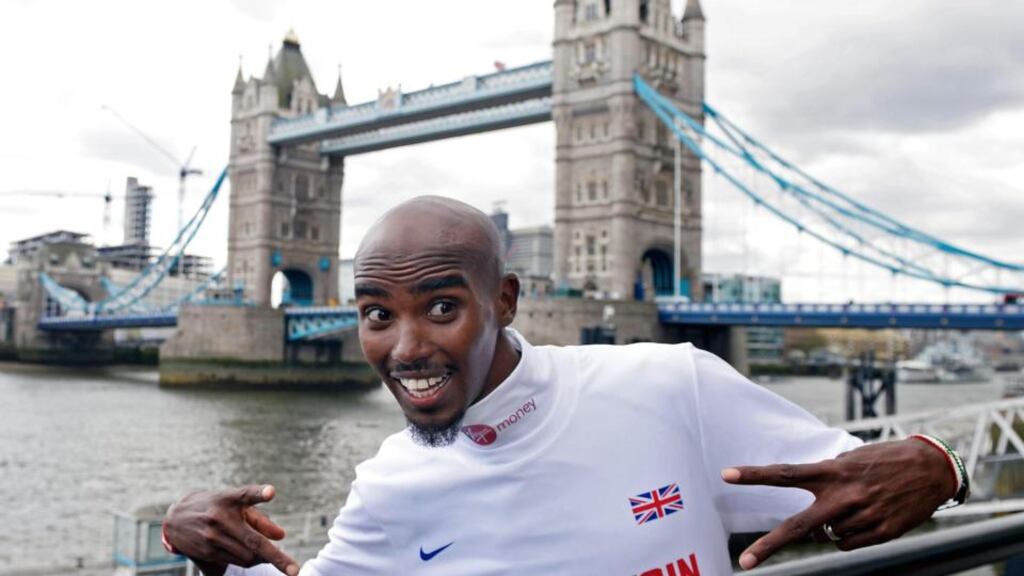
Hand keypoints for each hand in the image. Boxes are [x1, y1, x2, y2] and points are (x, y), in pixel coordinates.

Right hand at [164, 485, 298, 575]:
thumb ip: (260, 519)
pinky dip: (249, 562)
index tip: (271, 492)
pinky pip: (235, 562)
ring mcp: (211, 537)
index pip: (247, 494)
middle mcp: (220, 518)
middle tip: (295, 569)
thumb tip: (282, 536)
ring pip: (246, 557)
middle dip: (276, 558)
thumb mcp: (236, 506)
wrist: (176, 519)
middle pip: (254, 542)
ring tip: (270, 556)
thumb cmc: (215, 507)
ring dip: (262, 559)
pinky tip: (254, 557)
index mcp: (230, 499)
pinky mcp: (206, 553)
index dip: (260, 493)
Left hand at [722, 439, 955, 569]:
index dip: (754, 475)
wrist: (932, 468)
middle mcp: (844, 496)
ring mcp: (863, 517)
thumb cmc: (884, 461)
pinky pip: (849, 543)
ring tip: (857, 504)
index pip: (785, 474)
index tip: (726, 475)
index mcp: (833, 472)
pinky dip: (850, 534)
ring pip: (828, 536)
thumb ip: (827, 483)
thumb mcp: (851, 461)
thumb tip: (815, 521)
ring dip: (832, 525)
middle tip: (745, 561)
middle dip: (769, 545)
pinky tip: (868, 516)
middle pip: (798, 526)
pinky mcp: (882, 533)